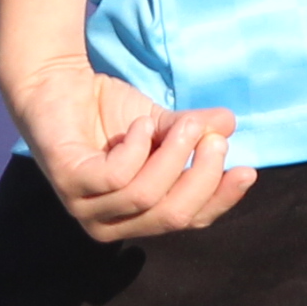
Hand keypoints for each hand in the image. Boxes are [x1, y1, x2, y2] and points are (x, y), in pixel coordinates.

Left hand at [4, 56, 251, 241]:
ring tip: (185, 124)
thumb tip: (231, 125)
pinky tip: (138, 124)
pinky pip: (115, 177)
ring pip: (144, 196)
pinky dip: (136, 148)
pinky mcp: (68, 181)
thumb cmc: (110, 111)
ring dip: (173, 156)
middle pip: (171, 215)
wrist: (58, 82)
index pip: (188, 220)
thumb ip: (194, 132)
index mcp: (138, 217)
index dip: (219, 200)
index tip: (248, 170)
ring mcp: (84, 206)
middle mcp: (110, 223)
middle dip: (201, 177)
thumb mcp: (162, 125)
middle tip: (214, 139)